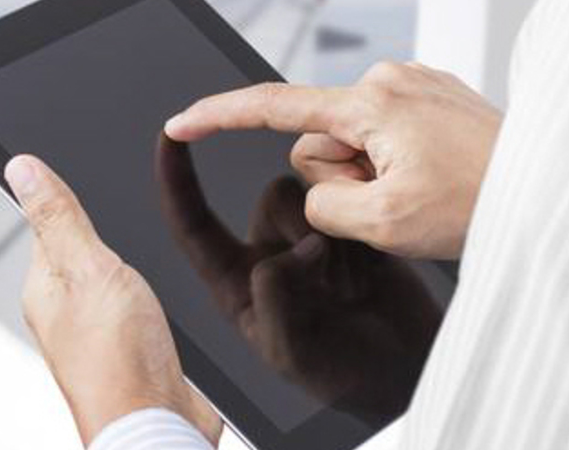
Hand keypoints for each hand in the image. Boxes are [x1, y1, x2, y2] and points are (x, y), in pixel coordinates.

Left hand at [4, 155, 220, 444]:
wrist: (158, 420)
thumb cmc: (119, 360)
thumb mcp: (89, 269)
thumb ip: (59, 218)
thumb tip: (22, 169)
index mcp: (45, 285)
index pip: (47, 223)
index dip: (69, 197)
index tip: (89, 177)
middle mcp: (69, 307)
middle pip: (84, 248)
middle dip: (108, 229)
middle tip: (130, 214)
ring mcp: (102, 326)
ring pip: (115, 274)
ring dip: (132, 261)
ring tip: (148, 252)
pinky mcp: (134, 341)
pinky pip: (138, 300)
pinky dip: (151, 287)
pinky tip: (163, 288)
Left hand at [156, 136, 442, 426]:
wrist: (400, 371)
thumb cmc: (339, 374)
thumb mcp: (290, 353)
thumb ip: (277, 299)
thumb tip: (296, 249)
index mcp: (237, 283)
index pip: (193, 225)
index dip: (176, 181)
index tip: (168, 137)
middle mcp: (270, 253)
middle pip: (272, 198)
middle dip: (301, 223)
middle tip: (334, 283)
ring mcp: (311, 241)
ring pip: (312, 195)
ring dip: (334, 229)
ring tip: (354, 282)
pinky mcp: (351, 232)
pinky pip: (351, 201)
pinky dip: (361, 228)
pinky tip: (371, 271)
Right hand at [164, 61, 501, 258]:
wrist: (543, 189)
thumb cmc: (478, 202)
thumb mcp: (382, 222)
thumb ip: (323, 203)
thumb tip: (318, 188)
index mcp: (368, 104)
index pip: (272, 107)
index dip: (219, 117)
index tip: (181, 124)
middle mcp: (386, 82)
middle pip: (318, 141)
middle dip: (341, 178)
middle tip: (391, 199)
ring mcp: (408, 88)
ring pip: (351, 143)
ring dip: (369, 174)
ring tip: (417, 188)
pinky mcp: (424, 100)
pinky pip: (381, 136)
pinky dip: (392, 163)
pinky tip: (428, 175)